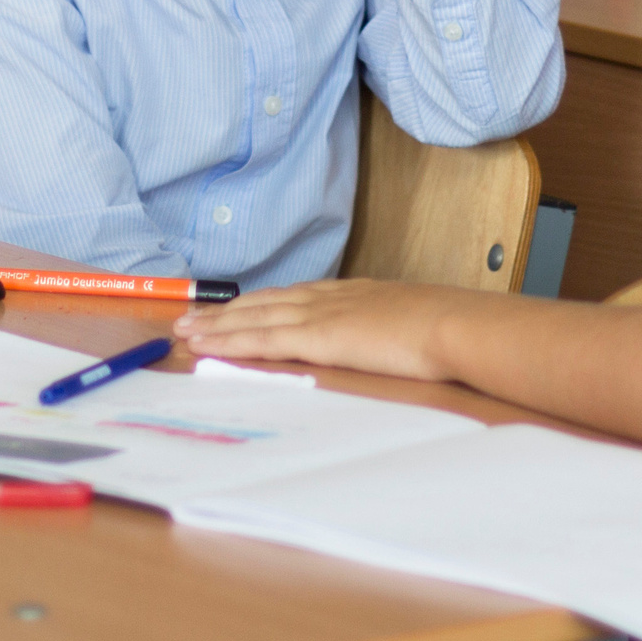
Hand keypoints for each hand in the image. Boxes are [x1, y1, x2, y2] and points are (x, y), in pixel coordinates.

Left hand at [177, 278, 472, 380]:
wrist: (455, 325)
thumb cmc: (448, 330)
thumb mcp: (415, 323)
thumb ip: (393, 329)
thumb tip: (393, 343)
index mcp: (353, 294)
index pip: (295, 296)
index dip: (261, 302)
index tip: (235, 308)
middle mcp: (330, 297)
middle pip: (265, 302)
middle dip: (226, 312)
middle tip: (191, 317)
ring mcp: (320, 315)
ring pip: (254, 317)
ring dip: (217, 324)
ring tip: (186, 331)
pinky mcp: (316, 337)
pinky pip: (261, 338)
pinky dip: (229, 341)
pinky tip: (206, 345)